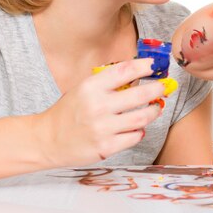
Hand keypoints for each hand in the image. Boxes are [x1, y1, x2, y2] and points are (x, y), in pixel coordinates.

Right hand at [35, 58, 165, 165]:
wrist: (48, 139)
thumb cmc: (71, 110)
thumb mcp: (85, 88)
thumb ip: (109, 80)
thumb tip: (142, 70)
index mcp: (91, 87)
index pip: (125, 71)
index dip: (145, 66)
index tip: (155, 65)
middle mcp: (97, 106)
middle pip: (140, 95)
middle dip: (157, 89)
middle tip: (163, 87)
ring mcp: (102, 128)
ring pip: (142, 118)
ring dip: (153, 111)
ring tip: (154, 108)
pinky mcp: (106, 147)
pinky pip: (135, 137)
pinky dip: (140, 131)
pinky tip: (136, 127)